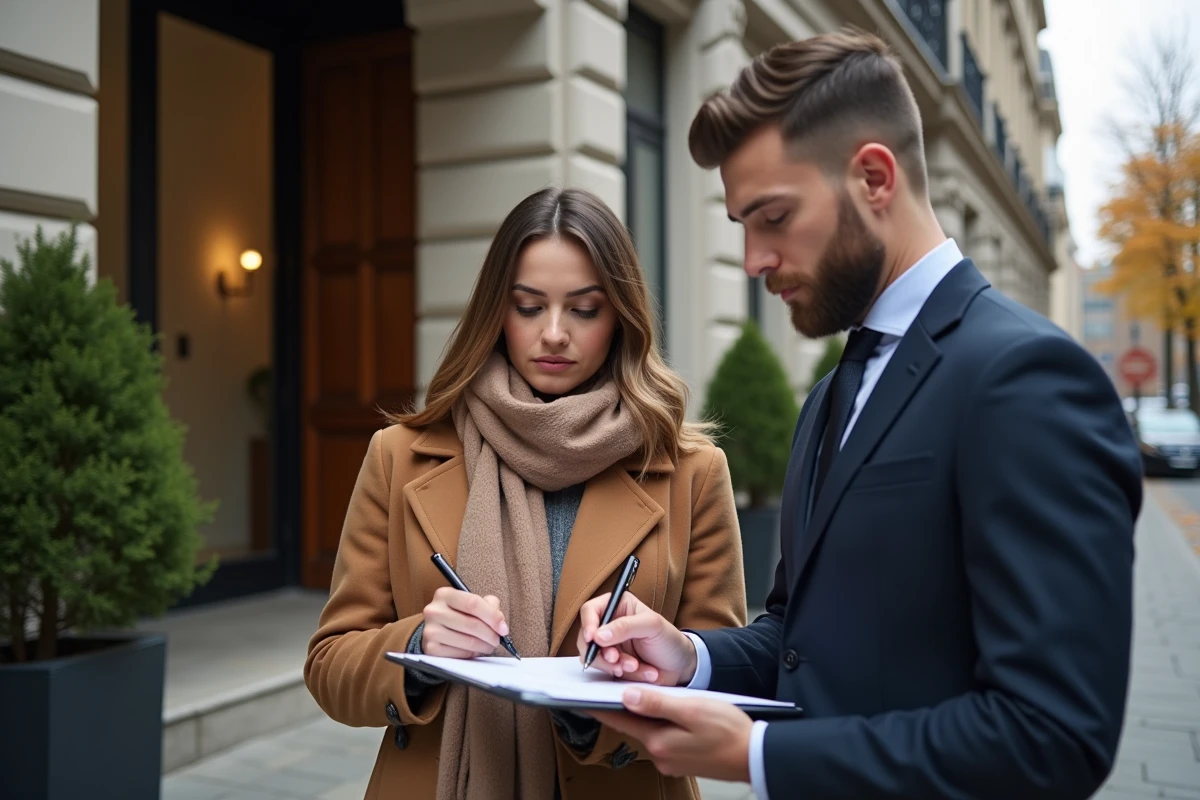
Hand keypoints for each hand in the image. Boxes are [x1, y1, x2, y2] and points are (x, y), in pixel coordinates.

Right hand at [421, 587, 508, 657]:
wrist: (436, 629)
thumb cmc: (459, 614)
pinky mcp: (431, 649)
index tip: (503, 628)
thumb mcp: (472, 602)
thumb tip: (500, 623)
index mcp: (444, 594)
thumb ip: (489, 605)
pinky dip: (472, 654)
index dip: (492, 616)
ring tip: (489, 645)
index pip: (473, 603)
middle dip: (491, 635)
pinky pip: (460, 654)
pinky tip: (475, 650)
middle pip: (472, 624)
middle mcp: (434, 611)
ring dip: (484, 646)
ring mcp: (430, 631)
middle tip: (498, 640)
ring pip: (468, 641)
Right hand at [577, 591, 696, 684]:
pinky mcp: (612, 664)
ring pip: (593, 656)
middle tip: (616, 659)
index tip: (592, 638)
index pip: (590, 610)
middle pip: (586, 637)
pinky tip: (639, 671)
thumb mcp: (652, 626)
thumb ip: (625, 627)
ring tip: (634, 666)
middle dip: (601, 651)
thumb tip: (599, 635)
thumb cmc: (669, 640)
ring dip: (613, 664)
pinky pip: (605, 671)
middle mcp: (609, 624)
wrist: (681, 667)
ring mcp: (609, 646)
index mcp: (618, 606)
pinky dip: (620, 673)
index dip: (588, 624)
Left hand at [590, 688, 752, 781]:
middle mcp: (660, 754)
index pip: (619, 720)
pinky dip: (661, 723)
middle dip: (624, 706)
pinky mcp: (683, 759)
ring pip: (650, 730)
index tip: (582, 695)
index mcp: (658, 740)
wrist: (756, 756)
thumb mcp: (691, 708)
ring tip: (641, 692)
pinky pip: (664, 736)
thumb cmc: (729, 732)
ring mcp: (671, 759)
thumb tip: (627, 696)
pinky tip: (669, 711)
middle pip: (633, 725)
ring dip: (645, 713)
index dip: (600, 705)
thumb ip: (657, 703)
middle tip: (612, 685)